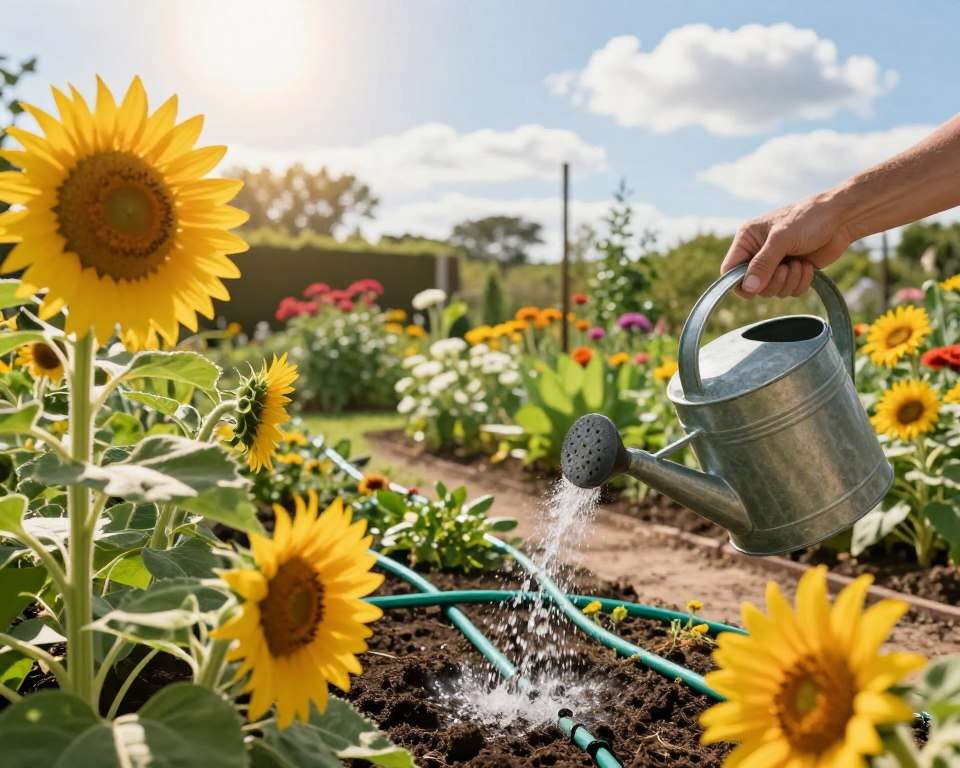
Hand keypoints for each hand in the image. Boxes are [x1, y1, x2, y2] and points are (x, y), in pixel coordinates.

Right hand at [721, 193, 855, 296]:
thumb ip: (763, 264)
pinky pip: (789, 291)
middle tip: (786, 268)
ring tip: (800, 263)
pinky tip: (808, 266)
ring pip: (772, 291)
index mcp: (748, 239)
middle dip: (773, 281)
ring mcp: (776, 263)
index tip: (756, 285)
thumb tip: (748, 288)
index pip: (730, 270)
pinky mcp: (792, 272)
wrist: (842, 219)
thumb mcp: (782, 239)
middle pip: (753, 286)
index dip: (740, 282)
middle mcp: (758, 253)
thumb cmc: (810, 219)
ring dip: (789, 281)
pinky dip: (800, 282)